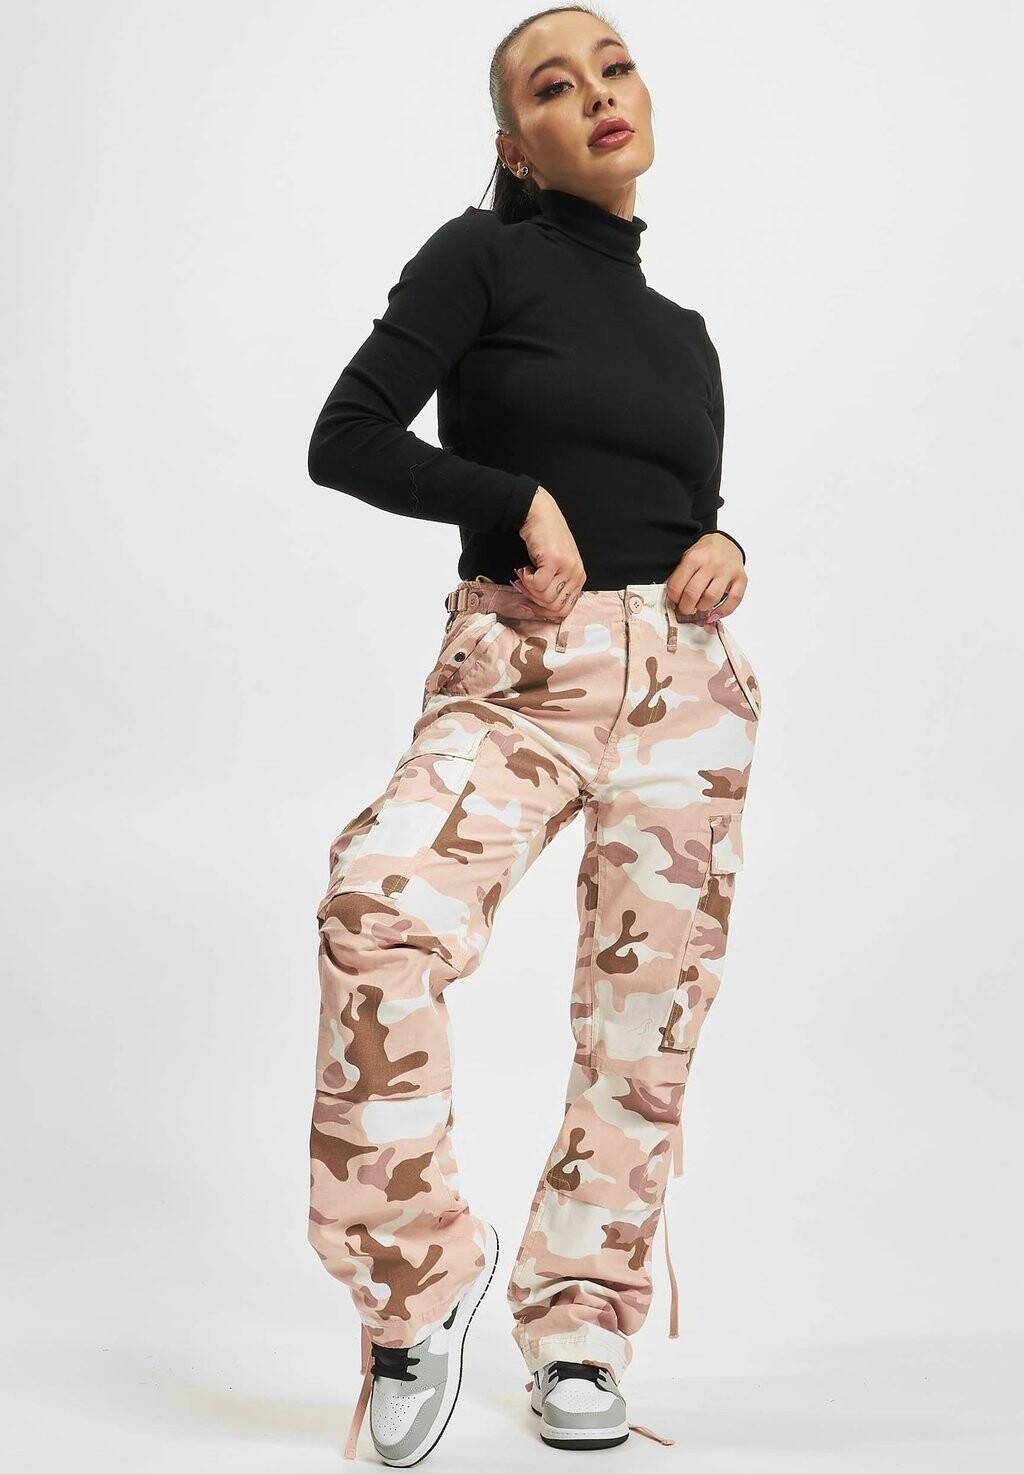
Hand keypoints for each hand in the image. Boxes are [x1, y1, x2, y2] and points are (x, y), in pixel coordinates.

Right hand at [513, 487, 585, 616]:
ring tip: (525, 574)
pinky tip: (525, 567)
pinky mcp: (554, 560)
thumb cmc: (544, 539)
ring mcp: (567, 567)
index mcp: (579, 578)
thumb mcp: (556, 566)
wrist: (539, 514)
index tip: (529, 601)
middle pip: (554, 607)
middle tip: (525, 585)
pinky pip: (537, 584)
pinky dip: (526, 579)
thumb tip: (539, 610)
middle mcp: (576, 574)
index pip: (564, 610)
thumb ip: (555, 586)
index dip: (543, 611)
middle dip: (534, 600)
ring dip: (528, 589)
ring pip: (545, 597)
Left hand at [666, 533, 746, 621]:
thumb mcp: (687, 559)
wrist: (725, 543)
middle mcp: (711, 564)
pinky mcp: (741, 578)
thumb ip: (678, 577)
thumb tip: (671, 599)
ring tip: (699, 608)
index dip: (673, 599)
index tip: (675, 601)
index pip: (677, 586)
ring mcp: (727, 571)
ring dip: (702, 609)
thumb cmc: (704, 555)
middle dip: (685, 608)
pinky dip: (723, 611)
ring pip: (711, 598)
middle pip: (693, 594)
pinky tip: (715, 614)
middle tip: (685, 609)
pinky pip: (734, 600)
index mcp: (693, 558)